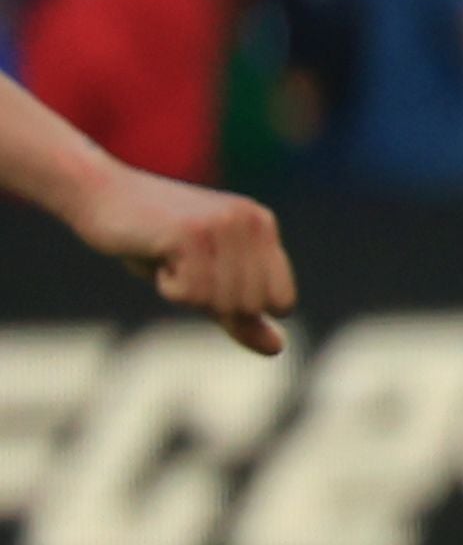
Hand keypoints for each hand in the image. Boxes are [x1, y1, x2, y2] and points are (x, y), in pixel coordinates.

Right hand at [72, 164, 290, 354]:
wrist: (99, 195)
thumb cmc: (153, 241)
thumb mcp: (206, 280)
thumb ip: (242, 315)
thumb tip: (277, 349)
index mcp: (263, 226)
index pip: (282, 301)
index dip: (242, 308)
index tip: (208, 279)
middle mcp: (251, 221)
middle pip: (250, 306)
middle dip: (210, 300)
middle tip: (182, 266)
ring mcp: (223, 225)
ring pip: (221, 302)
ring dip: (186, 292)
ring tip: (169, 258)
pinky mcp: (191, 234)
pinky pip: (191, 294)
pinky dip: (167, 286)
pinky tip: (155, 254)